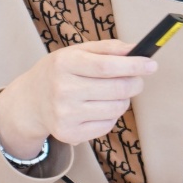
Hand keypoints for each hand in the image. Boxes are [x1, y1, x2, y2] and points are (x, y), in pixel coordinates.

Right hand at [0, 39, 156, 157]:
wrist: (30, 100)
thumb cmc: (60, 71)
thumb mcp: (77, 52)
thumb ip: (108, 48)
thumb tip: (136, 49)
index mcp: (64, 64)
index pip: (107, 66)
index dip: (133, 66)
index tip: (151, 64)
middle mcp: (62, 90)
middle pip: (116, 89)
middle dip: (135, 83)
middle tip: (137, 79)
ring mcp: (65, 115)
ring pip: (117, 108)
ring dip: (124, 99)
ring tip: (113, 93)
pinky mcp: (69, 134)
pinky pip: (108, 125)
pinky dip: (112, 115)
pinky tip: (99, 107)